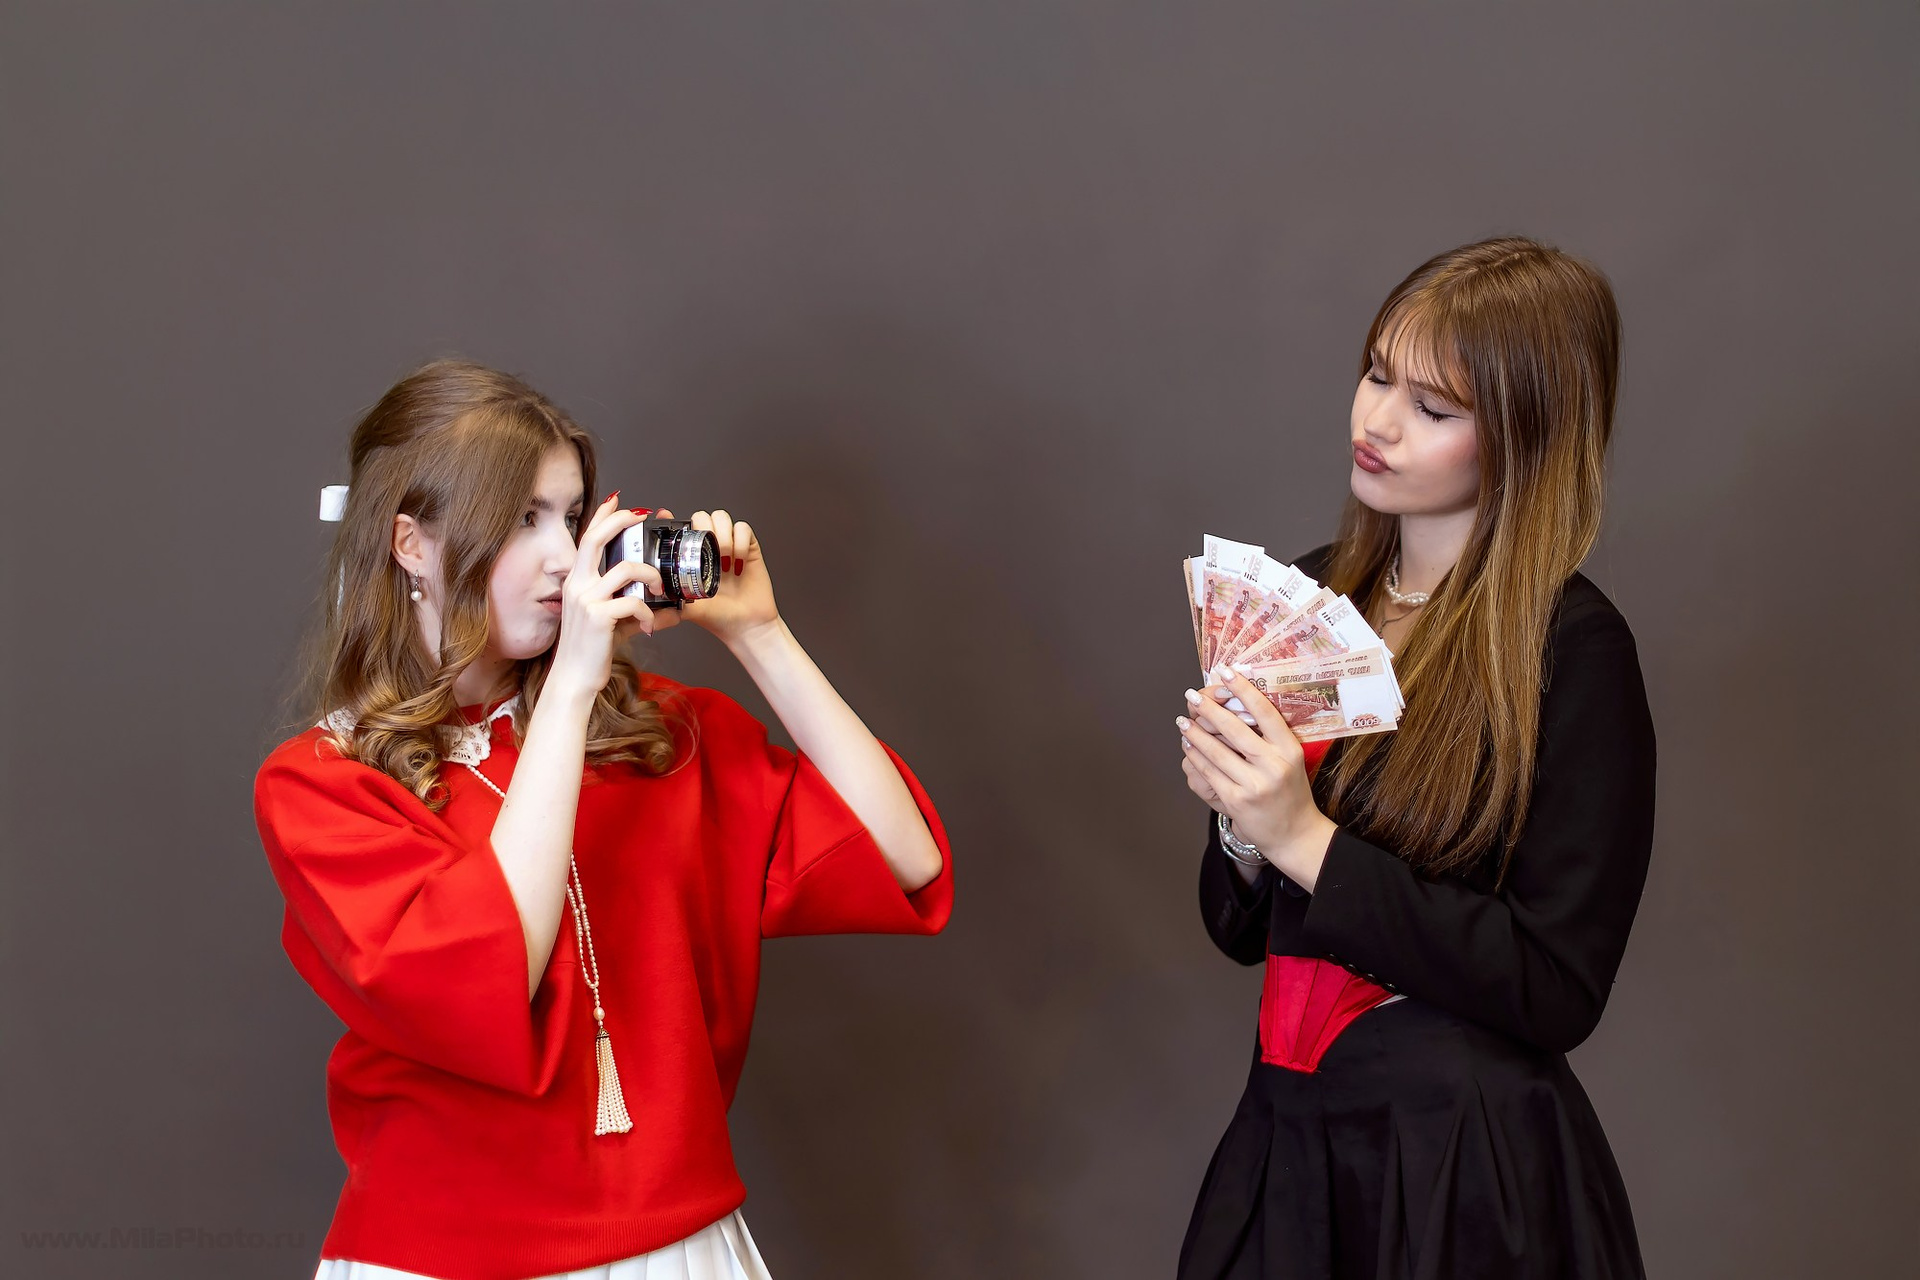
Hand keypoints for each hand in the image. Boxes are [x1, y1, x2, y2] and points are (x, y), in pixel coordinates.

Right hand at [544, 495, 665, 702]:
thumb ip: (643, 612)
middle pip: (596, 538)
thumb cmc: (592, 650)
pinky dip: (650, 613)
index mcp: (579, 580)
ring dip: (652, 575)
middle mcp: (578, 584)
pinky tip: (651, 625)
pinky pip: (634, 603)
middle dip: (621, 521)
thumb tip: (676, 610)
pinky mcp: (598, 617)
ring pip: (626, 569)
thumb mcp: (618, 624)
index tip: (619, 499)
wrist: (574, 679)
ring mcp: (586, 599)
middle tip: (643, 516)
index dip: (602, 516)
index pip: (587, 539)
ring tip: (661, 588)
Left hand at [657, 508, 779, 647]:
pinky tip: (737, 562)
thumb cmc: (718, 617)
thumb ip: (666, 614)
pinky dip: (740, 542)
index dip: (671, 519)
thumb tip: (646, 624)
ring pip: (721, 517)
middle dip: (703, 529)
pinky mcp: (748, 547)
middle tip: (707, 552)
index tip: (665, 518)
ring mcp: (729, 545)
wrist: (746, 625)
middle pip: (701, 516)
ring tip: (723, 558)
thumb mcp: (686, 612)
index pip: (680, 528)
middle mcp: (708, 548)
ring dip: (722, 535)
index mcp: (691, 558)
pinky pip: (743, 528)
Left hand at [1177, 665, 1338, 888]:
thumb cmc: (1290, 791)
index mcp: (1289, 749)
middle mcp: (1274, 765)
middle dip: (1209, 709)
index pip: (1264, 712)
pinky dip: (1196, 756)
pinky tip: (1189, 746)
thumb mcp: (1291, 760)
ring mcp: (1254, 784)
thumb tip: (1236, 704)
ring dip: (1195, 733)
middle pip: (1235, 728)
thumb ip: (1270, 736)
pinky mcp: (1236, 800)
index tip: (1225, 672)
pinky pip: (1209, 772)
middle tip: (1192, 696)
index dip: (1242, 689)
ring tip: (1184, 721)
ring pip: (1216, 751)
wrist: (1294, 834)